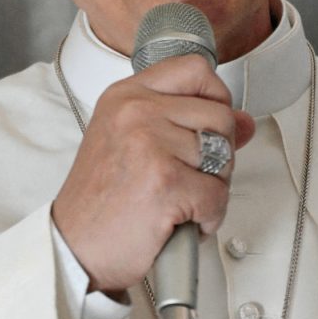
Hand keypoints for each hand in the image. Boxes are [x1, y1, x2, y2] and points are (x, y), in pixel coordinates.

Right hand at [53, 55, 256, 293]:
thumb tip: (243, 122)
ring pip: (225, 156)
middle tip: (190, 178)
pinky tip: (180, 220)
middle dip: (219, 154)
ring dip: (213, 188)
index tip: (209, 124)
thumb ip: (188, 124)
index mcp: (126, 96)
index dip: (216, 98)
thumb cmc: (99, 202)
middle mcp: (136, 112)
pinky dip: (207, 218)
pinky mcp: (165, 182)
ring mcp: (150, 144)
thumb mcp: (133, 144)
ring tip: (180, 200)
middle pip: (220, 116)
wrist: (74, 249)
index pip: (195, 69)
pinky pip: (218, 195)